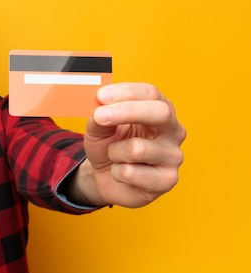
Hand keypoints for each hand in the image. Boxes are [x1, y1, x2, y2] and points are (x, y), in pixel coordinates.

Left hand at [74, 83, 185, 207]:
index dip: (126, 92)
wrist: (107, 178)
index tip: (101, 96)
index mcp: (160, 110)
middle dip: (127, 111)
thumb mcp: (99, 127)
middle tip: (99, 116)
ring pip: (137, 148)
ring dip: (114, 151)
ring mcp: (174, 156)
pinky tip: (121, 173)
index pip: (151, 93)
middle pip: (160, 112)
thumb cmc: (108, 146)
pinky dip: (116, 172)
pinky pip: (130, 173)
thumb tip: (100, 109)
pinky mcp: (167, 180)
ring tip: (114, 155)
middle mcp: (173, 130)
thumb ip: (99, 116)